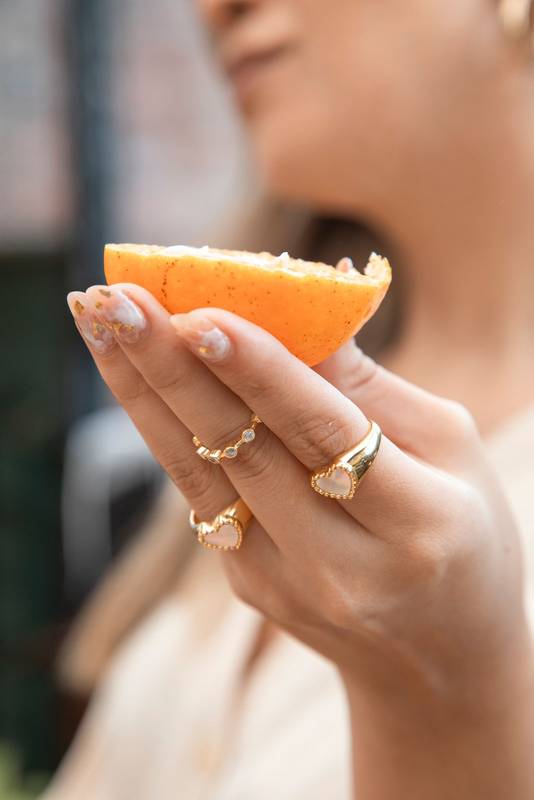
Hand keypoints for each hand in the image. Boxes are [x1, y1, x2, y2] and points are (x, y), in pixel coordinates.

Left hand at [67, 284, 529, 698]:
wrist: (440, 659)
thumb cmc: (465, 532)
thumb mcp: (451, 449)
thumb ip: (368, 386)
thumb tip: (294, 307)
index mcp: (417, 523)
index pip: (324, 433)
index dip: (260, 371)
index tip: (199, 313)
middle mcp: (341, 565)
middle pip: (242, 452)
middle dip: (170, 367)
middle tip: (114, 297)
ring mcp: (285, 584)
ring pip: (199, 477)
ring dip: (143, 394)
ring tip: (96, 323)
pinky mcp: (249, 585)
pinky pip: (201, 498)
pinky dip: (167, 430)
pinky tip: (138, 377)